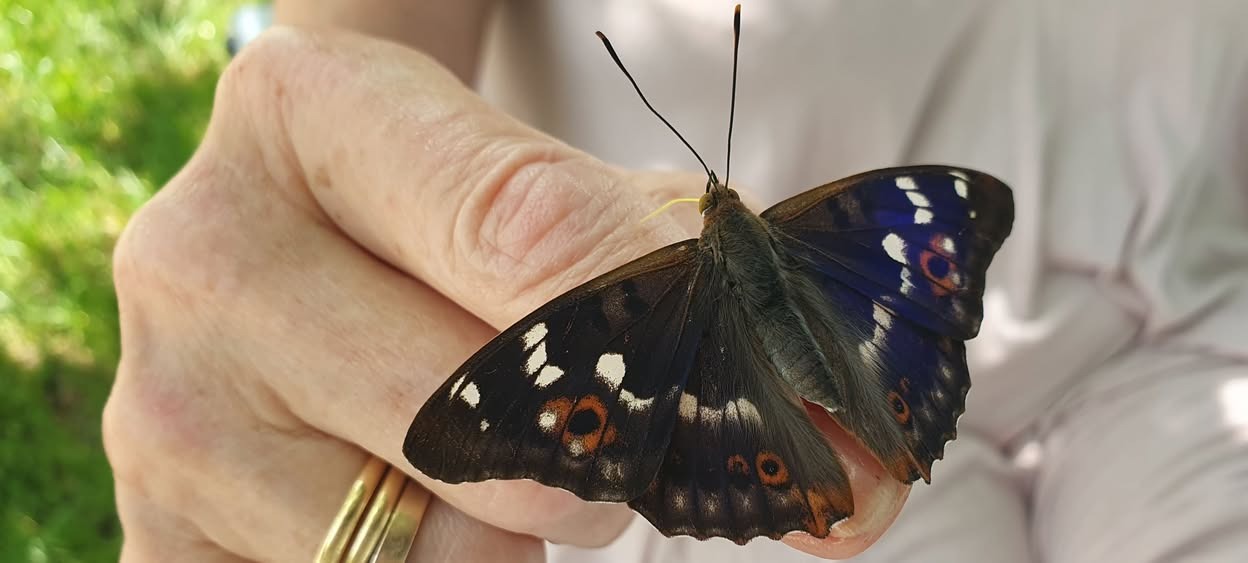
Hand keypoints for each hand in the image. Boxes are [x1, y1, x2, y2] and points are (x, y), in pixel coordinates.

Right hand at [104, 28, 905, 560]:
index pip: (527, 234)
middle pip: (489, 417)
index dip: (667, 318)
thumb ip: (692, 293)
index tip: (771, 387)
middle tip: (596, 417)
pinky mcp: (158, 536)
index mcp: (307, 114)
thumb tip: (871, 480)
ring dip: (512, 528)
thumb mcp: (543, 189)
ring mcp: (162, 413)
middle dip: (598, 445)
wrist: (287, 247)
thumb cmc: (443, 215)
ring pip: (436, 546)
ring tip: (479, 452)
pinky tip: (410, 505)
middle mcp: (201, 254)